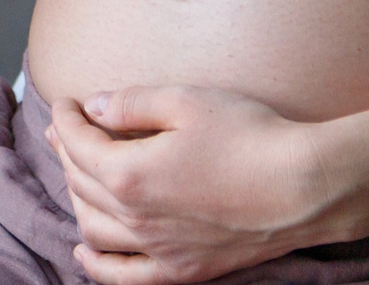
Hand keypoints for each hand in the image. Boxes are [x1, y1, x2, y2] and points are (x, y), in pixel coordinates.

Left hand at [48, 86, 330, 283]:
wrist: (302, 188)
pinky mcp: (181, 269)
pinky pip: (122, 275)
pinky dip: (96, 263)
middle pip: (80, 183)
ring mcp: (157, 249)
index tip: (67, 103)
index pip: (79, 144)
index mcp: (130, 172)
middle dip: (67, 150)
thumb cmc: (249, 137)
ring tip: (77, 172)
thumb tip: (94, 108)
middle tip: (69, 128)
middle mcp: (135, 217)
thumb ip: (133, 104)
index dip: (66, 119)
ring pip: (93, 227)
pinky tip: (84, 249)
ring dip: (76, 197)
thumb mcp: (187, 101)